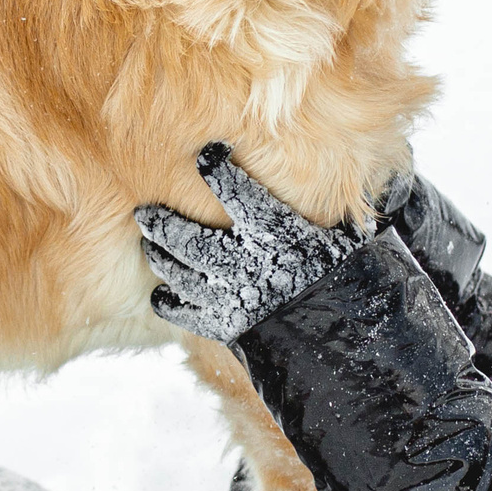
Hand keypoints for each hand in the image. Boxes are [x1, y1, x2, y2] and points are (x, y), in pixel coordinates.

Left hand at [135, 144, 369, 342]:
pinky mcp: (224, 326)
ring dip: (159, 257)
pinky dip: (167, 302)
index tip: (206, 156)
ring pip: (178, 272)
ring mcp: (229, 296)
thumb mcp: (344, 239)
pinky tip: (160, 294)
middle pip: (187, 237)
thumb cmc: (341, 278)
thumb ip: (333, 212)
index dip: (218, 170)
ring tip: (149, 246)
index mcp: (274, 232)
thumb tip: (347, 187)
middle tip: (144, 213)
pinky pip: (184, 313)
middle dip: (161, 222)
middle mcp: (243, 261)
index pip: (237, 192)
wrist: (340, 334)